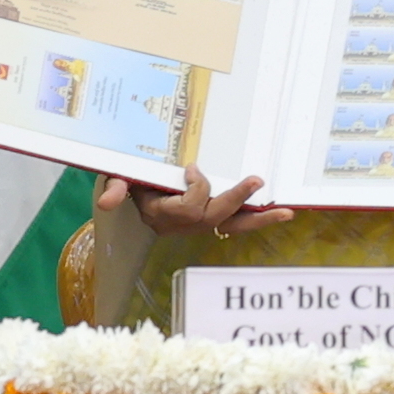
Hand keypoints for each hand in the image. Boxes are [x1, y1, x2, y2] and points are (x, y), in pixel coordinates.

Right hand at [100, 167, 288, 239]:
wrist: (134, 186)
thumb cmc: (132, 177)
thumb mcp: (120, 177)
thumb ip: (117, 187)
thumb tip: (106, 200)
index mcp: (161, 214)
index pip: (188, 208)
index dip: (197, 188)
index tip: (192, 167)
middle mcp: (181, 224)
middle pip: (213, 218)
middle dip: (236, 198)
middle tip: (257, 179)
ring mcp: (197, 225)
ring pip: (230, 226)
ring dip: (259, 219)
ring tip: (287, 211)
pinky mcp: (211, 221)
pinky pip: (236, 224)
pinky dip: (257, 218)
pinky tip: (281, 212)